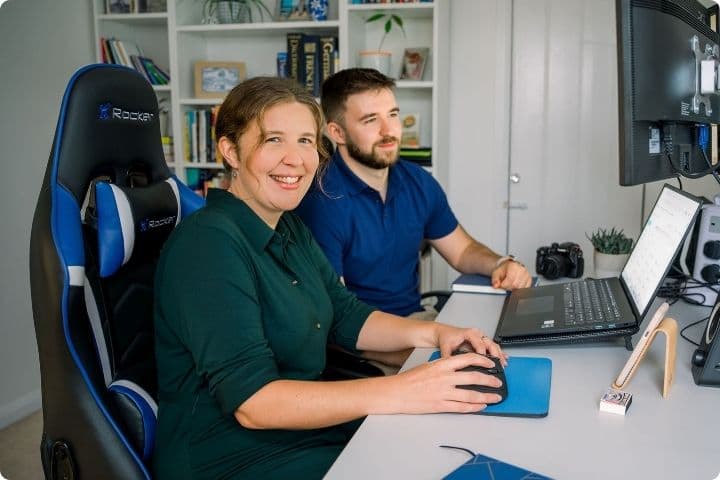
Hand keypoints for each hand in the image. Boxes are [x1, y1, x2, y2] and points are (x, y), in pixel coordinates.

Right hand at [376, 353, 503, 414]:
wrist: (396, 392)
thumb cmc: (410, 379)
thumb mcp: (429, 366)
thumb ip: (445, 366)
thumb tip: (461, 369)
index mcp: (442, 364)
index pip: (468, 359)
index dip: (483, 360)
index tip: (491, 363)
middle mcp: (445, 377)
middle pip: (474, 377)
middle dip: (490, 380)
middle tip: (498, 382)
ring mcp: (443, 392)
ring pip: (471, 395)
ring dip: (486, 396)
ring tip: (495, 397)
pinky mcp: (441, 405)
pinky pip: (462, 407)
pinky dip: (474, 407)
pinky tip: (481, 406)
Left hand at [434, 323, 506, 365]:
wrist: (444, 333)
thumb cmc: (446, 337)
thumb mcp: (445, 348)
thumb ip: (448, 358)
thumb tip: (451, 368)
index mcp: (469, 333)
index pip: (480, 344)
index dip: (484, 355)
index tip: (486, 364)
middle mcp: (477, 334)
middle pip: (490, 344)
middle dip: (496, 355)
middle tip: (499, 365)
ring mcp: (481, 337)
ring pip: (493, 345)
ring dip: (499, 355)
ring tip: (503, 364)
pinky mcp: (482, 342)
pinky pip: (493, 347)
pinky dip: (499, 353)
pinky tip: (505, 359)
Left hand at [491, 260, 531, 289]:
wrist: (508, 267)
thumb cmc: (503, 270)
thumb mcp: (496, 273)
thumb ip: (495, 280)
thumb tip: (496, 286)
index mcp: (513, 266)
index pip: (510, 280)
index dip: (504, 285)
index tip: (501, 285)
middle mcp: (522, 269)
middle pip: (516, 285)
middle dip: (508, 288)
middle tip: (505, 285)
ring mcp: (527, 274)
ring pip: (521, 288)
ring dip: (514, 289)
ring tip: (509, 284)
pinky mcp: (529, 279)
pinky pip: (525, 288)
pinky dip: (519, 289)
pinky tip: (515, 286)